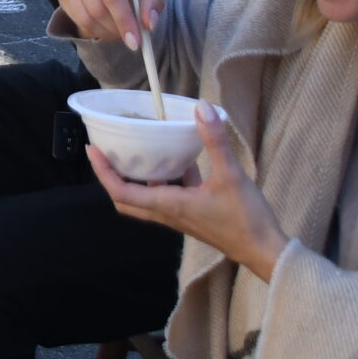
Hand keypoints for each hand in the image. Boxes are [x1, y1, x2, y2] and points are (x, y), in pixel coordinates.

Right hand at [56, 0, 167, 49]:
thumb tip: (148, 23)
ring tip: (119, 30)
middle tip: (130, 39)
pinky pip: (75, 18)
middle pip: (96, 6)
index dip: (124, 18)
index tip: (136, 41)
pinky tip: (106, 25)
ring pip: (84, 16)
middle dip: (115, 28)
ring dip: (105, 31)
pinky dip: (93, 29)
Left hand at [88, 106, 287, 281]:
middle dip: (113, 177)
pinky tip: (181, 158)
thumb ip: (215, 141)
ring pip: (147, 196)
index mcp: (167, 205)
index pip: (122, 192)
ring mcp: (180, 215)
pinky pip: (170, 194)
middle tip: (109, 151)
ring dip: (139, 177)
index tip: (93, 150)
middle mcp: (167, 212)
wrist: (264, 250)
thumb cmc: (245, 218)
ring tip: (139, 149)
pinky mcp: (193, 213)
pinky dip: (168, 178)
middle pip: (126, 198)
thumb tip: (202, 108)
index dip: (103, 172)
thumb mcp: (230, 175)